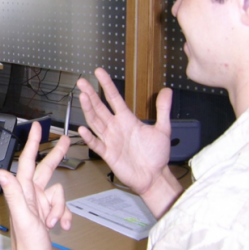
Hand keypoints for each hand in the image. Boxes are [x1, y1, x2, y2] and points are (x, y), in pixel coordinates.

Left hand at [0, 122, 70, 249]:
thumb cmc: (28, 246)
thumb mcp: (23, 218)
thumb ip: (13, 194)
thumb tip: (0, 172)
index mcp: (23, 191)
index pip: (28, 161)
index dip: (33, 143)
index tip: (36, 127)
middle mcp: (29, 195)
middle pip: (45, 169)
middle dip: (55, 156)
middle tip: (64, 140)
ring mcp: (38, 204)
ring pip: (58, 192)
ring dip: (60, 206)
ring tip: (54, 221)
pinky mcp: (46, 213)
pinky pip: (61, 206)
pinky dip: (64, 214)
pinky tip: (62, 225)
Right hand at [77, 68, 172, 196]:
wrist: (154, 177)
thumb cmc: (156, 155)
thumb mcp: (163, 130)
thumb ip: (163, 110)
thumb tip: (167, 91)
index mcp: (127, 119)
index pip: (114, 98)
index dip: (106, 85)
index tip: (98, 72)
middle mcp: (116, 127)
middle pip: (99, 107)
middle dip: (90, 94)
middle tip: (81, 81)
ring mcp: (110, 140)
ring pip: (95, 122)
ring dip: (88, 110)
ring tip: (82, 97)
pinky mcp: (108, 154)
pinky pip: (96, 144)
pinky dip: (89, 137)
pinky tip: (82, 129)